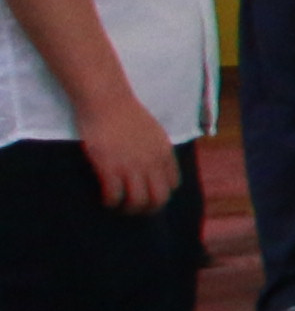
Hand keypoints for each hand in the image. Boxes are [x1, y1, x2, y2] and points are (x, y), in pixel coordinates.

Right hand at [77, 90, 177, 213]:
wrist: (106, 101)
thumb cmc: (126, 113)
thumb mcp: (153, 132)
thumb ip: (156, 150)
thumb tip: (154, 164)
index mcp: (165, 153)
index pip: (172, 184)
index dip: (160, 193)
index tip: (148, 194)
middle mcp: (152, 163)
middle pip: (159, 199)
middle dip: (148, 209)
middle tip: (134, 209)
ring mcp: (131, 166)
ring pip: (137, 202)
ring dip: (128, 209)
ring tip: (119, 207)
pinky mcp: (110, 167)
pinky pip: (114, 196)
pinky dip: (110, 202)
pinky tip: (105, 199)